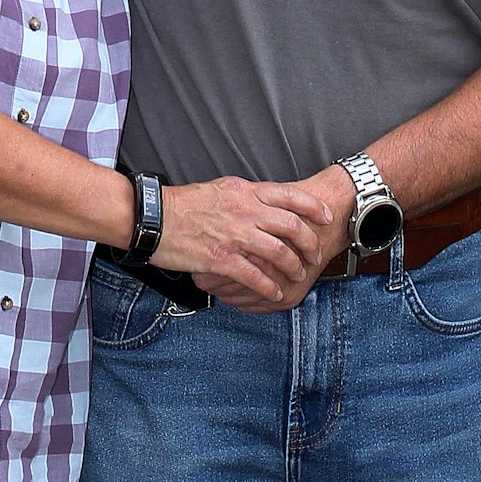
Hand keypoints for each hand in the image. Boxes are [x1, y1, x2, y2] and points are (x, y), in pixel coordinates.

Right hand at [154, 177, 341, 312]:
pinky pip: (255, 276)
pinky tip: (276, 293)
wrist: (155, 218)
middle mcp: (244, 210)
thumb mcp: (220, 189)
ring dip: (293, 267)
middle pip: (291, 225)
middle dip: (309, 243)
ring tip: (297, 276)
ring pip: (278, 252)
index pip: (289, 195)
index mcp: (244, 191)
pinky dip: (270, 287)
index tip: (325, 217)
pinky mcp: (222, 258)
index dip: (312, 207)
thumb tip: (264, 201)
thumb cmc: (185, 204)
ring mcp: (234, 235)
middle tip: (314, 255)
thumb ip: (245, 196)